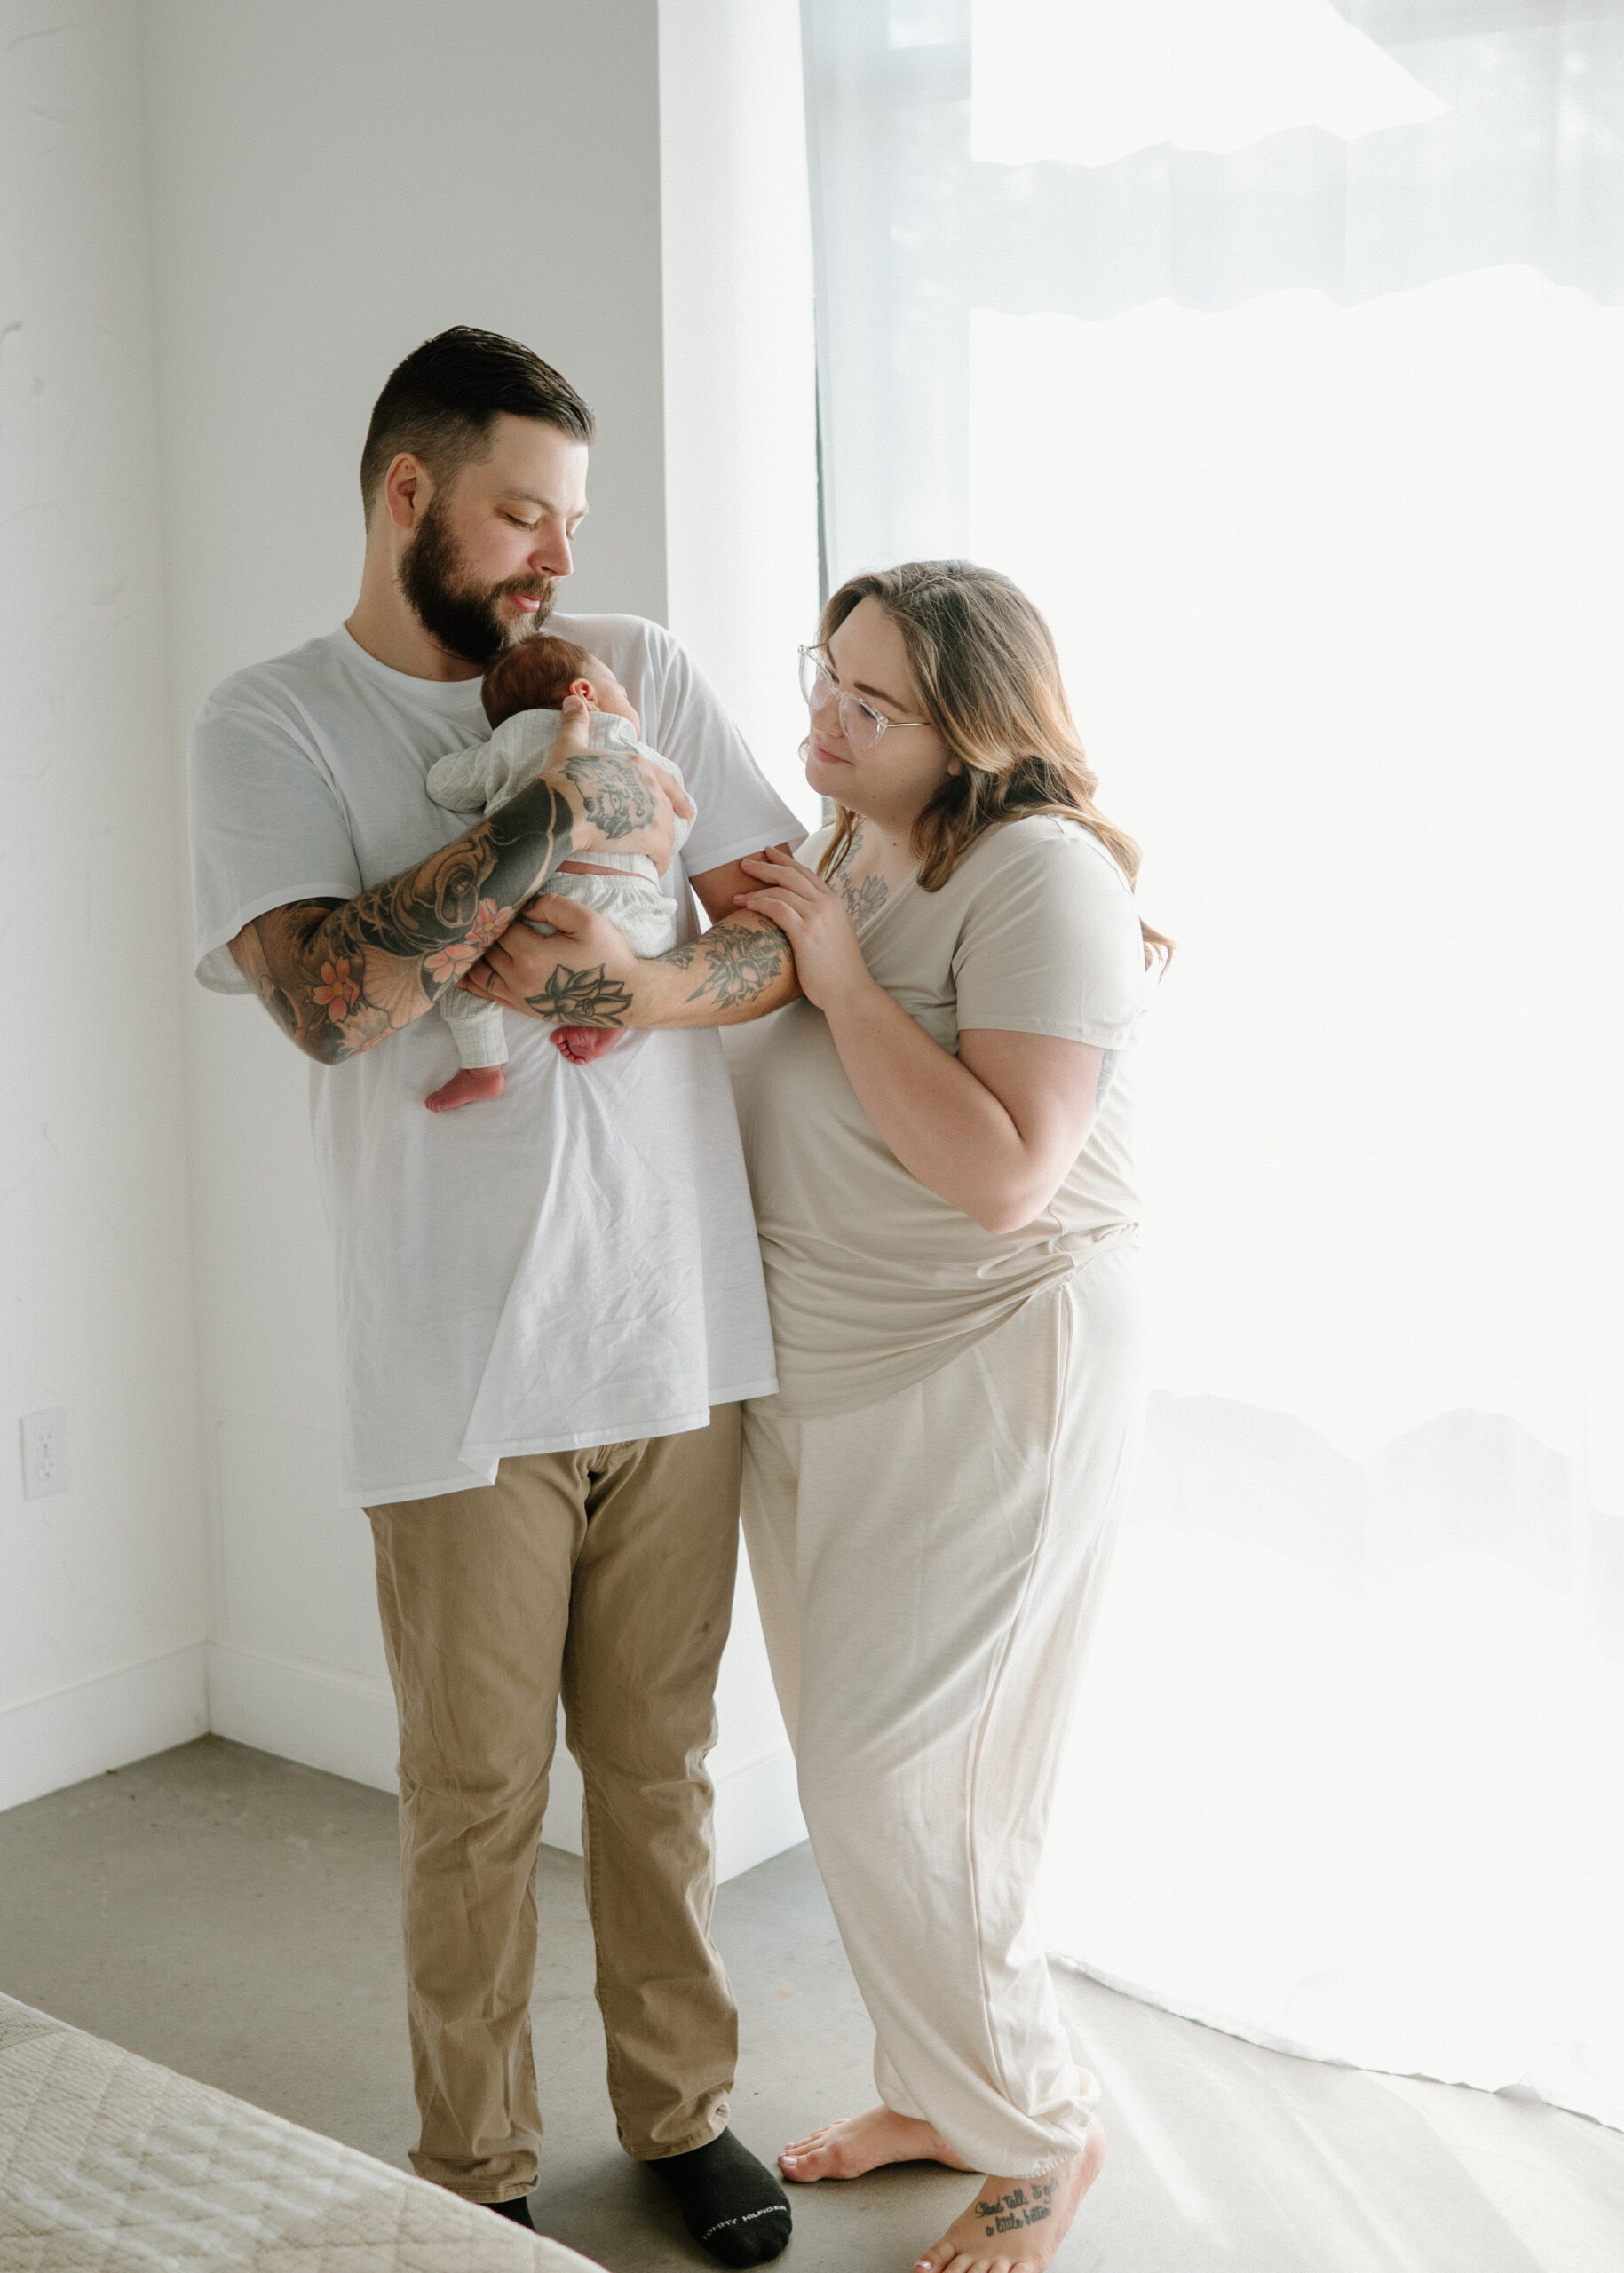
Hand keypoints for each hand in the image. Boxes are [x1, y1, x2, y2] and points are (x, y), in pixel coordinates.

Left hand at [460, 892, 640, 1027]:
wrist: (623, 996)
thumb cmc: (608, 955)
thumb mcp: (587, 920)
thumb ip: (552, 905)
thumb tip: (525, 906)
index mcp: (532, 954)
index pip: (500, 926)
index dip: (498, 910)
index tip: (498, 898)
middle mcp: (519, 978)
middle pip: (485, 948)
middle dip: (481, 930)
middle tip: (476, 912)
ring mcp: (518, 996)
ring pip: (479, 972)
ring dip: (470, 954)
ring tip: (462, 936)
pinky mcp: (522, 1007)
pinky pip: (486, 993)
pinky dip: (470, 980)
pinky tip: (460, 969)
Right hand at [546, 694, 692, 871]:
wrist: (562, 805)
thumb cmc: (564, 775)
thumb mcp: (569, 744)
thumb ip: (575, 722)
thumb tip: (572, 699)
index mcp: (637, 764)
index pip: (667, 782)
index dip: (678, 796)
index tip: (687, 810)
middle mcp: (651, 786)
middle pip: (666, 810)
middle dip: (665, 825)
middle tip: (665, 839)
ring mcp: (653, 812)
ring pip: (666, 833)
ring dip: (662, 847)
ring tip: (653, 859)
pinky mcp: (650, 838)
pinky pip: (663, 855)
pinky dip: (660, 864)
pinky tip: (654, 871)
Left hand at [734, 848, 873, 1013]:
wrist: (850, 992)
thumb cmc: (839, 971)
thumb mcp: (834, 936)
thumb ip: (820, 921)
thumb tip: (798, 919)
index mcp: (834, 903)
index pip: (806, 873)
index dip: (785, 861)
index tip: (769, 854)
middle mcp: (827, 904)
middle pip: (791, 875)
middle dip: (766, 866)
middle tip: (745, 864)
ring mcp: (817, 916)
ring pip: (781, 890)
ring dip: (756, 890)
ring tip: (737, 896)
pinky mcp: (806, 932)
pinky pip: (777, 908)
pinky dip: (760, 903)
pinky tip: (747, 906)